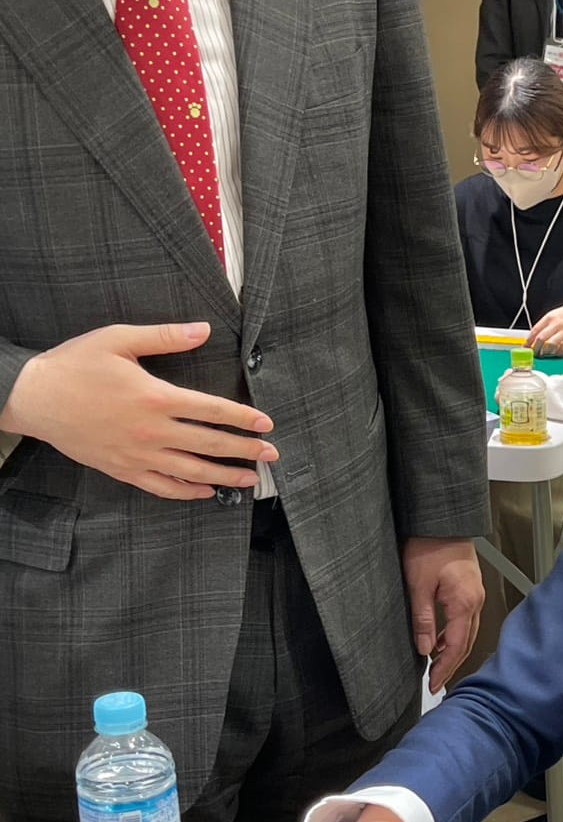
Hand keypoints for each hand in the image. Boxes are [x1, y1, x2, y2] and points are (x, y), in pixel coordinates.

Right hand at [0, 322, 277, 499]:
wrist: (32, 397)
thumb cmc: (75, 365)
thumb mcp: (118, 340)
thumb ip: (165, 336)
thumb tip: (204, 329)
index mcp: (155, 397)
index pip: (212, 410)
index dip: (243, 418)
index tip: (266, 424)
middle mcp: (151, 431)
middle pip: (209, 445)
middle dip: (245, 450)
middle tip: (271, 454)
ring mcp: (137, 455)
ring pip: (191, 472)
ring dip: (224, 477)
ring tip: (250, 479)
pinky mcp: (122, 469)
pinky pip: (161, 487)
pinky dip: (186, 492)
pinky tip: (205, 492)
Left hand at [402, 537, 483, 693]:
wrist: (441, 521)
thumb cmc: (428, 546)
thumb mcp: (418, 584)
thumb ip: (423, 619)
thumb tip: (425, 649)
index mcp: (464, 602)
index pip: (457, 646)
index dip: (445, 669)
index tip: (434, 685)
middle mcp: (475, 601)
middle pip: (466, 643)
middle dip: (451, 665)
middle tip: (436, 683)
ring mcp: (475, 595)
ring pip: (467, 632)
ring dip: (452, 651)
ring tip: (435, 666)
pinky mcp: (470, 589)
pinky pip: (465, 619)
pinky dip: (454, 635)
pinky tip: (439, 640)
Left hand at [527, 296, 562, 356]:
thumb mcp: (556, 313)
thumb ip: (547, 324)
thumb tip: (537, 335)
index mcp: (550, 316)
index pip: (535, 330)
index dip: (528, 340)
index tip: (526, 346)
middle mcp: (556, 323)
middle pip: (541, 339)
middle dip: (535, 348)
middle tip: (534, 353)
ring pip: (551, 345)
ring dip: (546, 352)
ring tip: (544, 354)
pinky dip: (558, 353)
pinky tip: (557, 352)